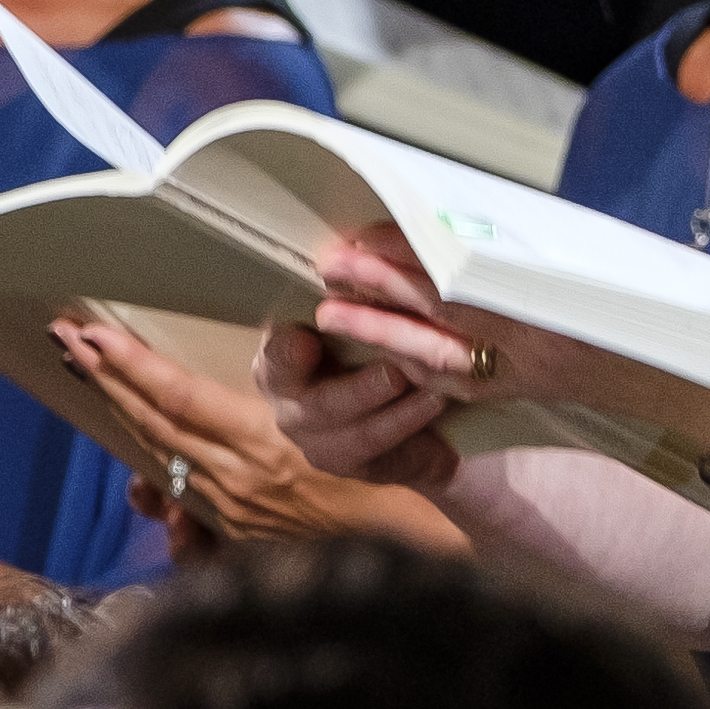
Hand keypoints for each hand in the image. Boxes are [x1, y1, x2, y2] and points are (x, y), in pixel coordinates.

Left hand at [65, 318, 465, 555]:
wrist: (420, 567)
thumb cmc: (406, 494)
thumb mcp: (372, 426)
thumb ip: (328, 389)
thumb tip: (297, 340)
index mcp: (265, 449)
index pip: (179, 398)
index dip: (131, 365)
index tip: (91, 333)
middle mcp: (237, 481)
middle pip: (154, 423)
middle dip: (106, 378)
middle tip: (67, 340)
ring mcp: (234, 510)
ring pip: (163, 454)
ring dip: (127, 412)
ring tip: (98, 376)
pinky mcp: (242, 532)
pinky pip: (186, 489)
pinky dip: (161, 458)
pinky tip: (147, 442)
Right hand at [254, 282, 463, 490]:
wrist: (419, 408)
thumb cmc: (383, 345)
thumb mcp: (371, 317)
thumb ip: (360, 295)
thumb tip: (366, 244)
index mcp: (284, 356)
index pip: (276, 353)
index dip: (287, 350)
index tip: (308, 340)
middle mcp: (289, 400)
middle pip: (309, 402)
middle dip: (354, 389)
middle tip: (393, 372)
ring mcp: (313, 437)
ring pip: (344, 430)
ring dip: (389, 409)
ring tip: (427, 388)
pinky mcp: (344, 463)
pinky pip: (374, 449)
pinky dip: (405, 425)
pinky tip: (433, 404)